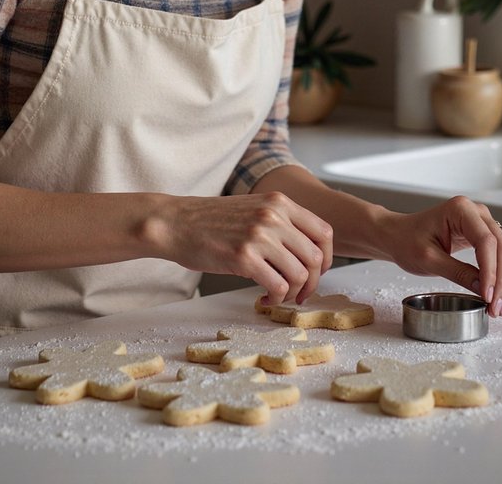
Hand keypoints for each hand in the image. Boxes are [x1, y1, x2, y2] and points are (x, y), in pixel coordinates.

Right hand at [157, 192, 333, 305]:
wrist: (175, 222)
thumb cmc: (211, 221)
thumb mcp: (252, 208)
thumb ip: (280, 222)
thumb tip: (306, 254)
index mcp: (279, 202)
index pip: (324, 232)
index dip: (327, 258)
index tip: (316, 273)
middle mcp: (273, 216)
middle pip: (316, 257)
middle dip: (312, 282)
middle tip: (299, 294)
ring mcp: (259, 235)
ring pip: (300, 275)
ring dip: (293, 294)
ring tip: (278, 297)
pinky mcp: (244, 257)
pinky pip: (278, 287)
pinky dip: (276, 299)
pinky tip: (263, 299)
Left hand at [383, 196, 501, 316]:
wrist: (397, 235)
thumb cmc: (406, 240)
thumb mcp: (428, 259)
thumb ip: (457, 272)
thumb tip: (484, 289)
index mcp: (460, 210)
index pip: (486, 242)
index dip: (491, 272)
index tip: (488, 296)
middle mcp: (475, 212)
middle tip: (496, 308)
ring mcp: (481, 222)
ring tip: (498, 307)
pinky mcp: (482, 235)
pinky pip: (500, 255)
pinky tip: (497, 295)